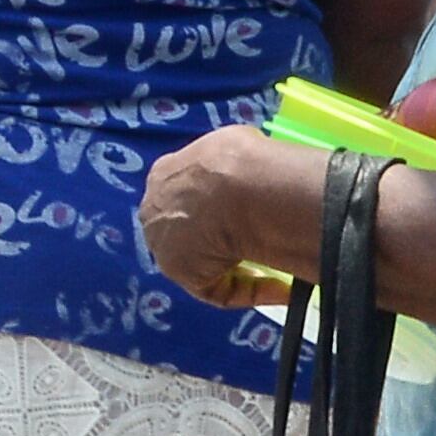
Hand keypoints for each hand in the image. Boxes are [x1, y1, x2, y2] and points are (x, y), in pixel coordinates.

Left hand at [139, 125, 318, 306]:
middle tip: (252, 238)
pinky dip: (250, 289)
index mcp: (163, 175)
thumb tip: (246, 176)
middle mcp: (154, 211)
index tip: (239, 210)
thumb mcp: (230, 146)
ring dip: (232, 263)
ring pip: (200, 261)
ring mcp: (162, 244)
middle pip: (184, 230)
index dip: (211, 205)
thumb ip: (226, 167)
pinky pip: (218, 289)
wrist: (235, 187)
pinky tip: (280, 286)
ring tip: (272, 261)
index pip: (183, 195)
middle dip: (214, 236)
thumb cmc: (237, 160)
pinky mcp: (181, 274)